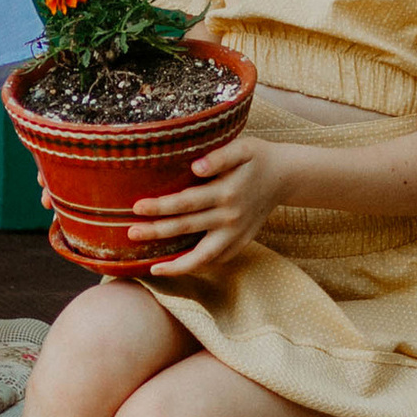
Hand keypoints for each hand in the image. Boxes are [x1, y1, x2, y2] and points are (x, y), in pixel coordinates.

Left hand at [130, 135, 294, 277]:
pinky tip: (176, 268)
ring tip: (153, 268)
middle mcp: (230, 217)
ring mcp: (237, 234)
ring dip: (177, 263)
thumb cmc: (257, 157)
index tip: (137, 207)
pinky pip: (217, 260)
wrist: (285, 176)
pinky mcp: (241, 242)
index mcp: (226, 192)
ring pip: (204, 256)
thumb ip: (220, 156)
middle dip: (157, 232)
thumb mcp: (243, 148)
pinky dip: (197, 266)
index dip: (161, 206)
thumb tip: (195, 167)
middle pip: (188, 228)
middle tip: (131, 233)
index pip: (186, 202)